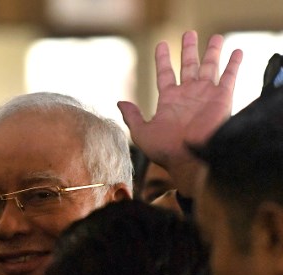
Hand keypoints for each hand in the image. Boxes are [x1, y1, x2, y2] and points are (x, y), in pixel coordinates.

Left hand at [118, 31, 241, 196]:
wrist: (188, 159)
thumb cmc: (164, 150)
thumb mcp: (141, 132)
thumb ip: (132, 116)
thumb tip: (120, 102)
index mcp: (169, 100)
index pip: (165, 73)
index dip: (163, 59)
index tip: (161, 44)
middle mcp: (188, 95)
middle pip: (189, 65)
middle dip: (189, 49)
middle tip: (189, 33)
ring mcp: (205, 95)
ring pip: (209, 66)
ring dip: (212, 51)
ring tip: (216, 37)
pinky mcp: (222, 97)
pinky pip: (229, 76)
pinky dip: (233, 63)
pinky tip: (236, 50)